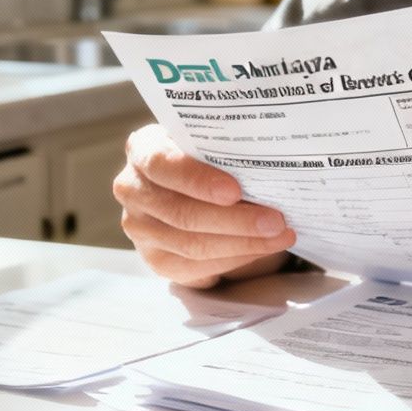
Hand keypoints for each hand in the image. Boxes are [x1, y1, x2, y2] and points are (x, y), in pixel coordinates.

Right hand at [113, 125, 296, 288]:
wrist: (189, 185)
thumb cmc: (205, 158)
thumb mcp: (208, 143)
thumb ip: (222, 150)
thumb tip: (266, 165)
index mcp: (143, 150)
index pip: (162, 164)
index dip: (198, 180)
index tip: (235, 191)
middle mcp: (132, 190)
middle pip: (182, 213)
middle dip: (234, 219)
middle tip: (275, 220)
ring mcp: (140, 229)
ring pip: (192, 244)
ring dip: (242, 243)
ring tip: (278, 235)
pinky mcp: (156, 259)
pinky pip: (197, 267)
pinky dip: (234, 258)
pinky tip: (261, 249)